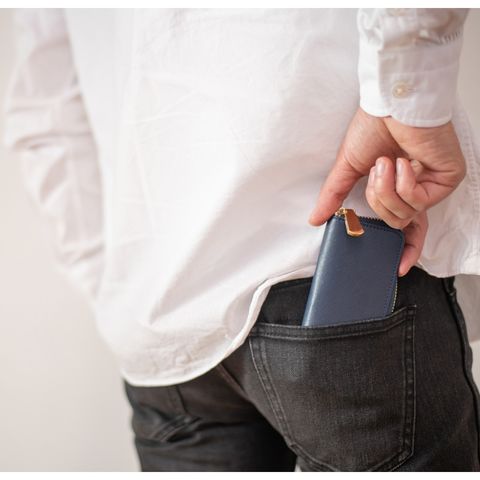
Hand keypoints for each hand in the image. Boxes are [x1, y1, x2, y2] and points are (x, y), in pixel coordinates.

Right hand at [308, 107, 465, 275]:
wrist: (391, 105)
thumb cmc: (373, 128)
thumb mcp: (347, 168)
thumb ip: (334, 196)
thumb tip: (315, 218)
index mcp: (399, 190)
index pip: (408, 229)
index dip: (404, 250)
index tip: (398, 269)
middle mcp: (419, 190)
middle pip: (400, 226)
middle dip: (379, 202)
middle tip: (376, 173)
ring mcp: (434, 186)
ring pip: (405, 216)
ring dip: (386, 188)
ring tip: (387, 161)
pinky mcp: (447, 179)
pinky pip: (417, 201)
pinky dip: (403, 182)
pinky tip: (404, 161)